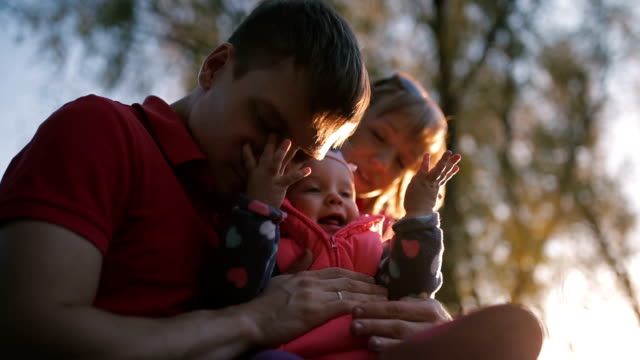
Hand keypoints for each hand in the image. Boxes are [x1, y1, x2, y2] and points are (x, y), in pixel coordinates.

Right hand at [243, 135, 310, 207]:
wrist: (258, 211)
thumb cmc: (256, 201)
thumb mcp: (252, 189)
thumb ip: (257, 182)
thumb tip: (260, 179)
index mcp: (253, 174)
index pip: (248, 160)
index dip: (247, 151)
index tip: (247, 143)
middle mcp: (262, 173)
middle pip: (265, 156)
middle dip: (270, 144)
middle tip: (274, 133)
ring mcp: (271, 178)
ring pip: (276, 161)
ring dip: (282, 151)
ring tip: (289, 141)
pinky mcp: (280, 184)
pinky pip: (291, 178)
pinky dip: (300, 173)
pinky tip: (309, 169)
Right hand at [243, 268, 387, 346]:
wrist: (251, 319)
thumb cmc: (262, 304)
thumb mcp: (280, 279)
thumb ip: (297, 267)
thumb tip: (309, 252)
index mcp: (305, 275)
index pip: (336, 271)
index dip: (355, 275)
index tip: (369, 278)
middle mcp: (313, 281)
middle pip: (348, 280)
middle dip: (368, 284)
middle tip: (384, 287)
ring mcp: (316, 295)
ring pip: (351, 291)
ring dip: (370, 295)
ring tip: (385, 298)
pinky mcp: (318, 310)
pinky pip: (346, 305)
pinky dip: (361, 305)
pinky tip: (372, 308)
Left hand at [350, 297, 451, 351]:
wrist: (456, 346)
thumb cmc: (432, 324)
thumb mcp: (425, 309)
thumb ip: (408, 303)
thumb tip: (379, 295)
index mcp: (430, 308)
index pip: (396, 308)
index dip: (374, 308)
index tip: (355, 309)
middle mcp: (433, 324)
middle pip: (398, 325)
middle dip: (373, 324)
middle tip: (354, 325)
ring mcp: (433, 342)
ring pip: (404, 342)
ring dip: (383, 342)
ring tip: (367, 340)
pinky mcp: (429, 354)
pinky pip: (409, 354)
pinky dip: (393, 354)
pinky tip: (380, 354)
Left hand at [403, 151, 460, 216]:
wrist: (418, 216)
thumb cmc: (421, 213)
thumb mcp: (429, 205)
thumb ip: (434, 199)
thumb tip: (440, 198)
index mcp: (434, 190)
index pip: (444, 179)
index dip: (451, 173)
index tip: (458, 168)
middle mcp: (433, 185)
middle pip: (444, 172)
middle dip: (451, 164)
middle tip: (459, 156)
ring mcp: (428, 182)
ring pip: (439, 169)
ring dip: (444, 160)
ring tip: (449, 152)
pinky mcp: (421, 180)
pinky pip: (424, 169)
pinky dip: (425, 162)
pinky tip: (427, 154)